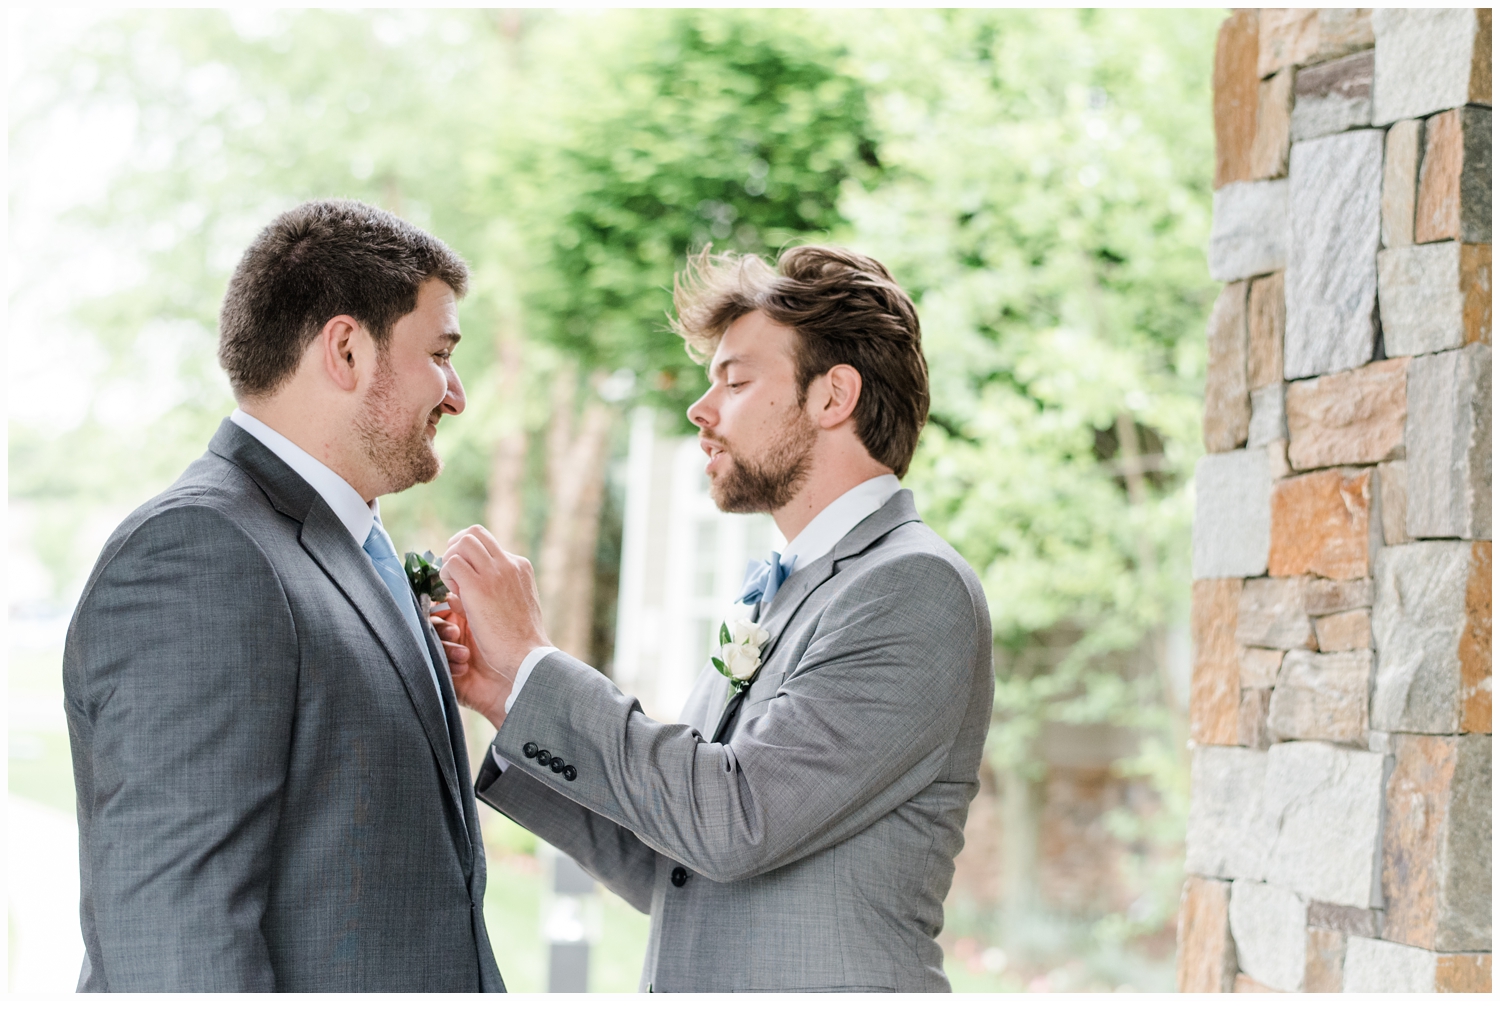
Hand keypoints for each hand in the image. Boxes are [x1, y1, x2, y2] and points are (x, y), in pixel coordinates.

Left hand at [439, 525, 552, 729]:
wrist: (529, 658)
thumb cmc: (520, 642)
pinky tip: (452, 595)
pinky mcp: (479, 587)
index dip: (470, 556)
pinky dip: (446, 574)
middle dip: (456, 547)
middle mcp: (509, 564)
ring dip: (450, 559)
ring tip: (452, 585)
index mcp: (520, 567)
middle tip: (451, 572)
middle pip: (475, 532)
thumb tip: (466, 587)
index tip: (464, 576)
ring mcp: (495, 573)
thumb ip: (498, 590)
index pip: (488, 544)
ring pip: (463, 541)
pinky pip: (452, 562)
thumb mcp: (516, 605)